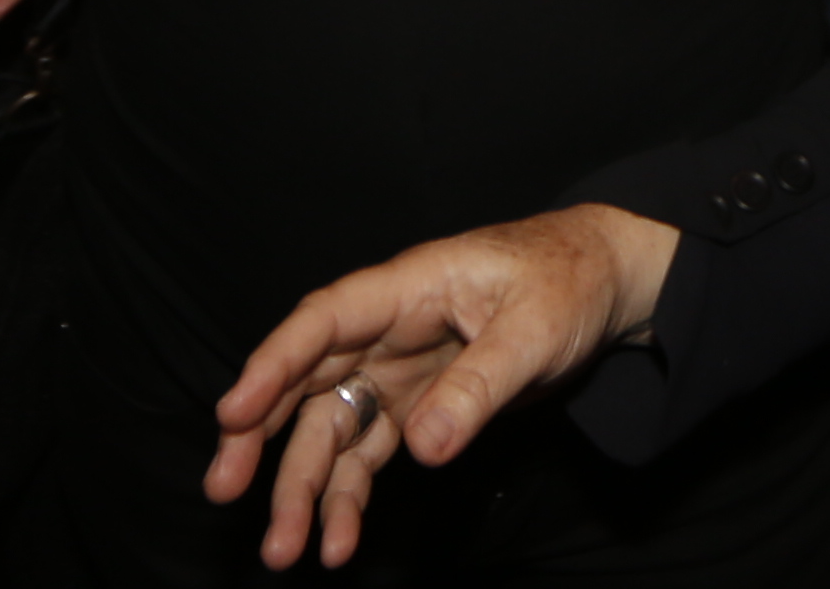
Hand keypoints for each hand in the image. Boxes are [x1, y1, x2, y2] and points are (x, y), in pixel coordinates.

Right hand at [209, 205, 674, 571]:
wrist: (606, 283)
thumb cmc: (567, 281)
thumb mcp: (535, 328)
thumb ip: (479, 385)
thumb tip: (426, 446)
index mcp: (408, 288)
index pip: (324, 322)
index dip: (274, 364)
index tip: (234, 414)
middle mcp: (388, 329)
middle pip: (307, 381)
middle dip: (260, 437)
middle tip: (224, 488)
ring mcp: (398, 371)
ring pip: (331, 429)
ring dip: (302, 487)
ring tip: (282, 549)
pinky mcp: (417, 406)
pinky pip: (369, 454)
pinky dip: (349, 497)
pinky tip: (337, 541)